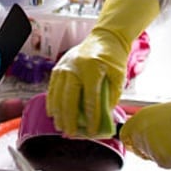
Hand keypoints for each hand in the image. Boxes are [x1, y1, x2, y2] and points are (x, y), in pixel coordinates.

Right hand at [46, 0, 159, 137]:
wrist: (105, 37)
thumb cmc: (113, 57)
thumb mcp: (119, 77)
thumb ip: (112, 97)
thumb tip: (104, 117)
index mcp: (92, 69)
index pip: (90, 99)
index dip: (91, 117)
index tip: (92, 130)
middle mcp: (75, 67)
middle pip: (69, 98)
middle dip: (70, 119)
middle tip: (72, 133)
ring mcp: (64, 67)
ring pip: (58, 95)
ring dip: (59, 113)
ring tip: (61, 127)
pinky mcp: (58, 67)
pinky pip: (52, 88)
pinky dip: (52, 102)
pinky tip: (53, 113)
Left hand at [119, 98, 170, 167]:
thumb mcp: (160, 115)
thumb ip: (149, 126)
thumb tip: (148, 136)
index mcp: (139, 118)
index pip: (125, 136)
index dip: (133, 142)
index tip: (139, 145)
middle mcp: (140, 132)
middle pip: (139, 150)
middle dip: (152, 150)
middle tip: (168, 143)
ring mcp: (148, 145)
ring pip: (154, 158)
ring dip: (165, 154)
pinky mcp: (159, 157)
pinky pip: (166, 164)